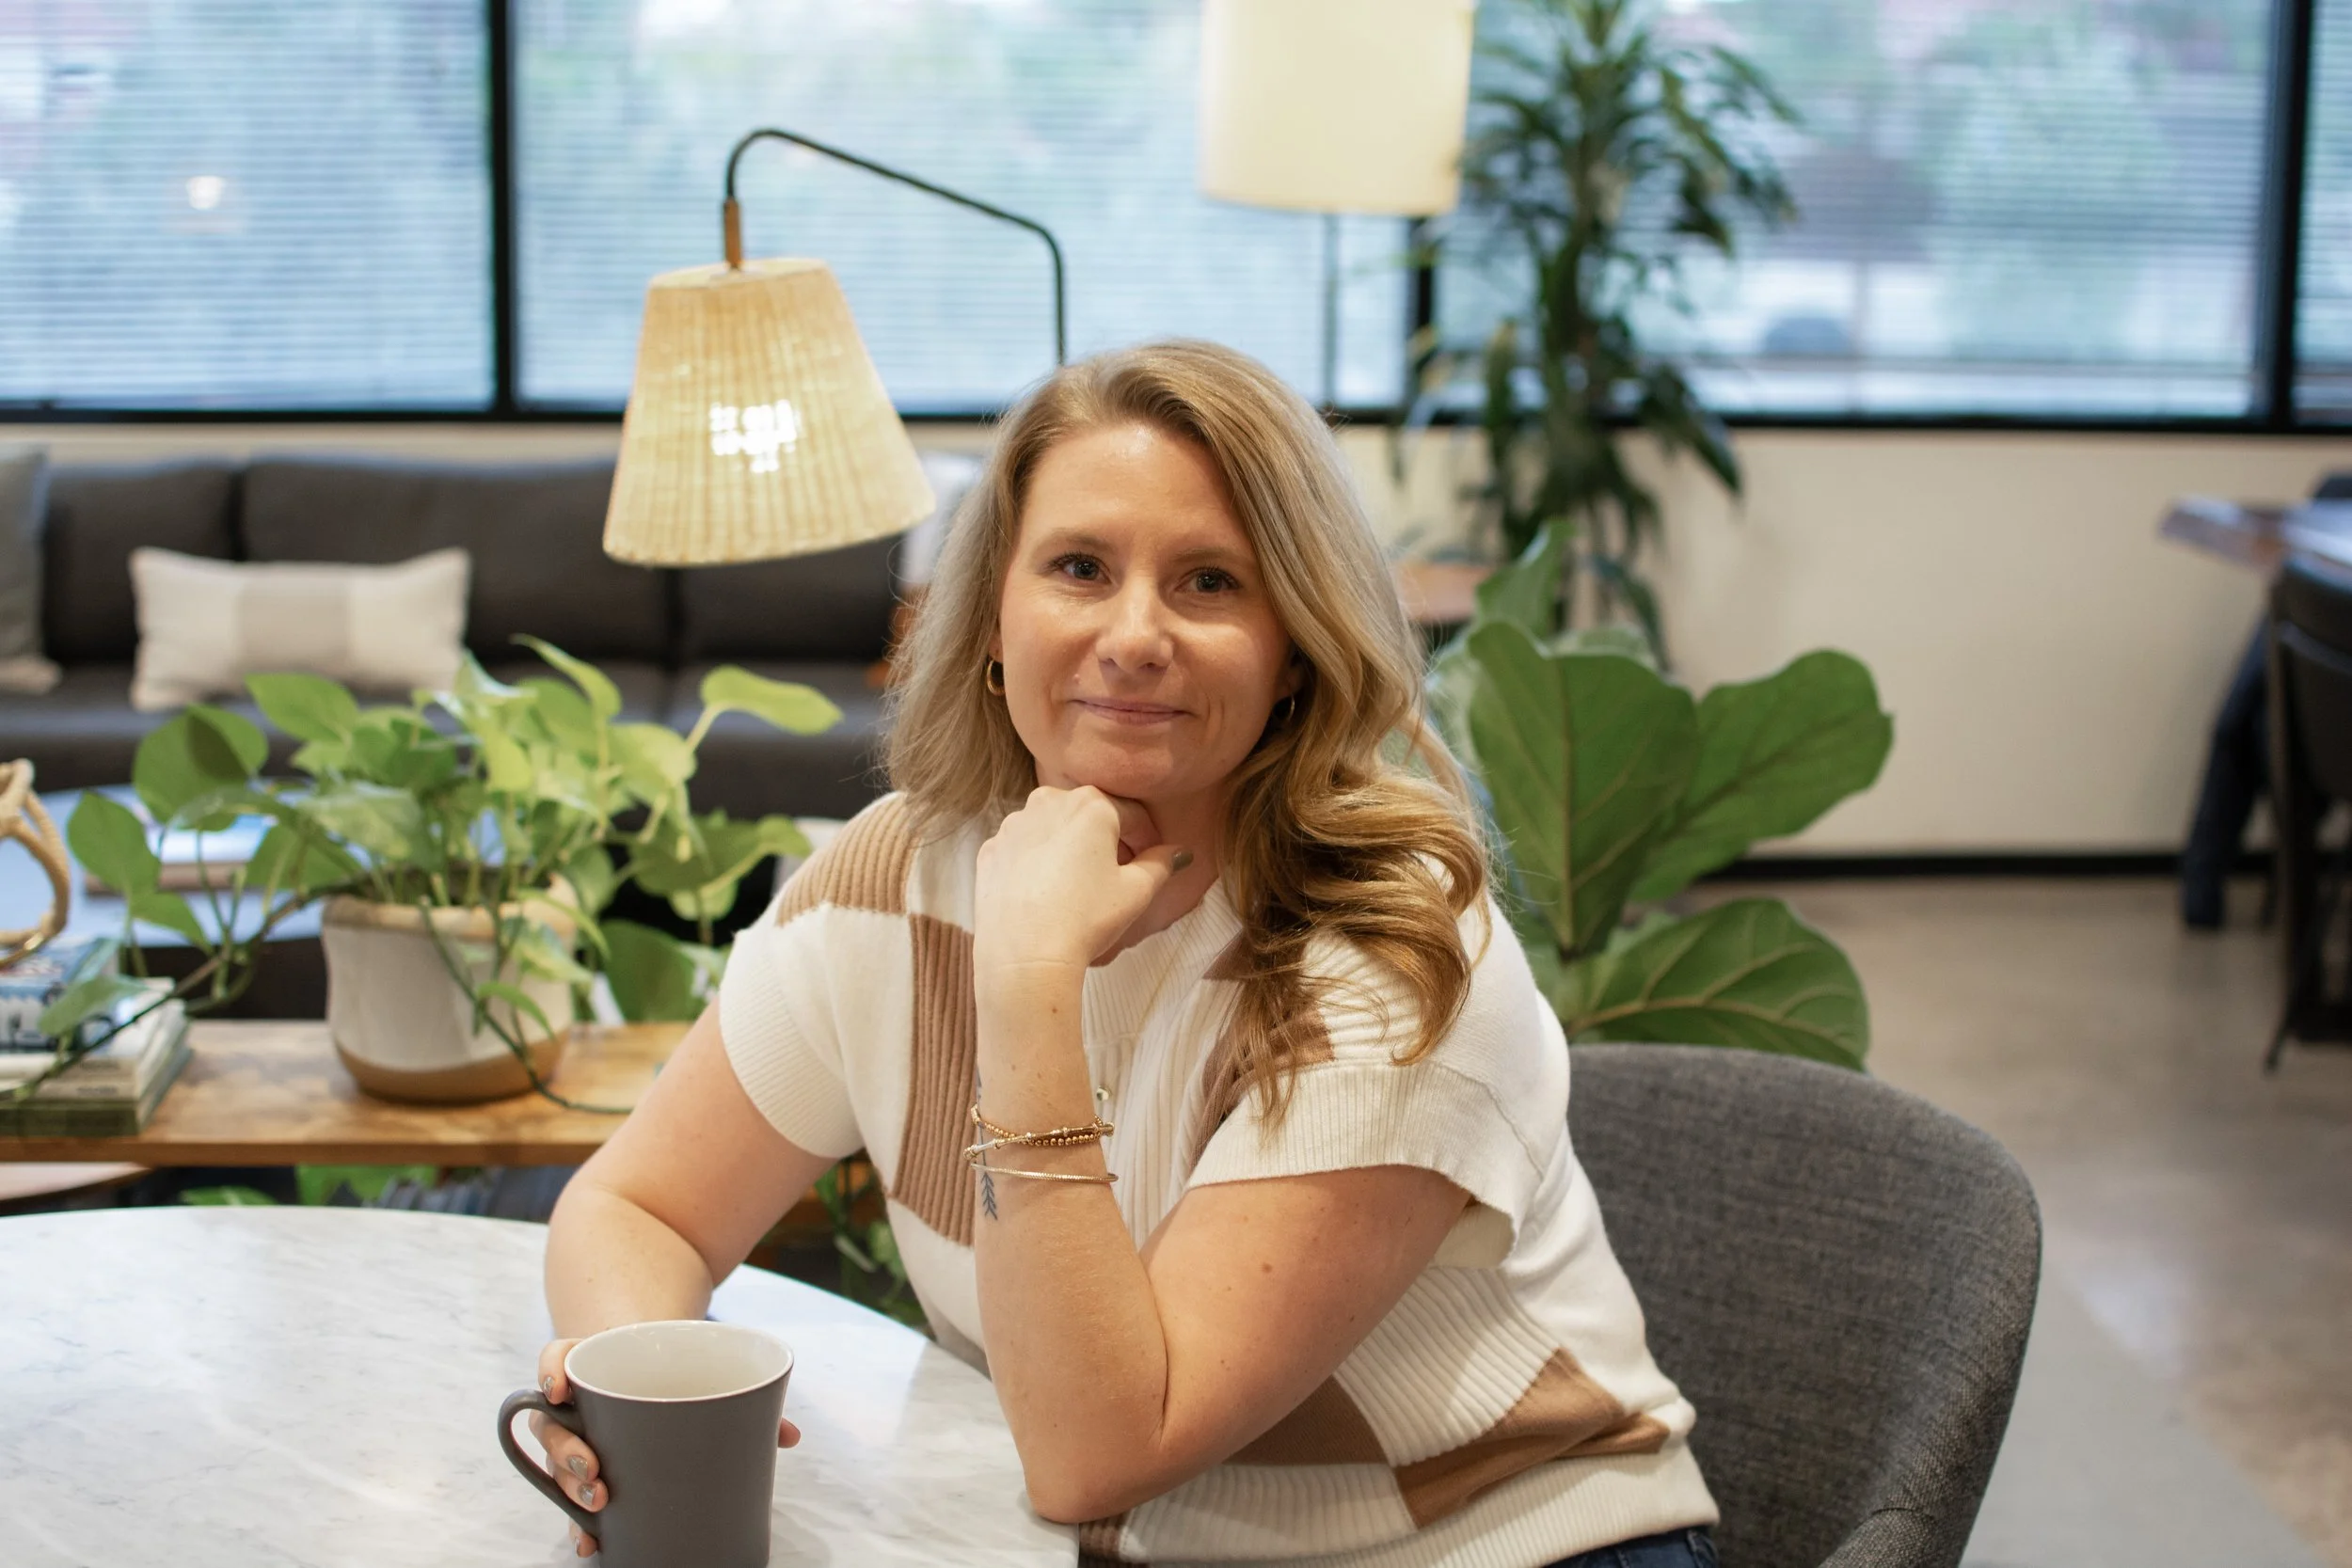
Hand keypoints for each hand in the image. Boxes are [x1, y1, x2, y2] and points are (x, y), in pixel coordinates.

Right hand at [530, 1337, 802, 1558]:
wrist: (662, 1364)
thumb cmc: (680, 1368)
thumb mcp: (705, 1368)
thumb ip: (745, 1396)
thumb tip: (789, 1436)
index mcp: (601, 1362)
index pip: (559, 1357)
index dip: (552, 1370)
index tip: (561, 1389)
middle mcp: (580, 1401)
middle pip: (554, 1423)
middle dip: (566, 1452)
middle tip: (592, 1471)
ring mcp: (581, 1434)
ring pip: (557, 1461)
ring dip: (571, 1486)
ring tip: (596, 1505)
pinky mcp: (590, 1466)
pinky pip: (572, 1493)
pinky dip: (578, 1518)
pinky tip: (591, 1540)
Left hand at [975, 786, 1188, 979]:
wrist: (1026, 955)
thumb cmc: (1087, 918)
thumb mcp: (1136, 892)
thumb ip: (1161, 864)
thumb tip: (1180, 853)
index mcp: (1091, 805)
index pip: (1132, 815)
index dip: (1147, 839)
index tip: (1151, 861)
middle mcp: (1048, 802)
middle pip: (1088, 816)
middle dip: (1107, 840)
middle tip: (1116, 875)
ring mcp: (1012, 825)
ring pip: (1052, 829)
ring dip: (1069, 848)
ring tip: (1078, 885)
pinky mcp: (990, 850)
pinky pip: (1022, 849)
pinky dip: (1036, 863)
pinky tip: (1045, 893)